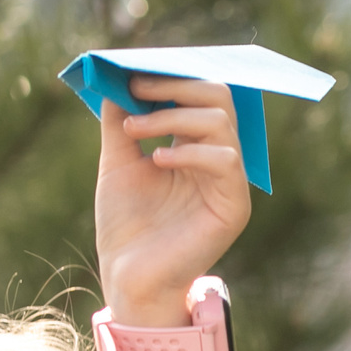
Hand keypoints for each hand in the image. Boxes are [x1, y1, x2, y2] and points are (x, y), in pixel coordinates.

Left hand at [93, 77, 249, 326]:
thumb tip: (116, 77)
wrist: (127, 278)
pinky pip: (225, 159)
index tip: (134, 71)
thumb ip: (120, 121)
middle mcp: (219, 158)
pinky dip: (188, 151)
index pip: (200, 93)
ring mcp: (230, 182)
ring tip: (134, 130)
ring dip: (173, 115)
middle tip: (137, 88)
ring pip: (221, 120)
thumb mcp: (118, 163)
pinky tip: (157, 160)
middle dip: (175, 86)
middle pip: (219, 96)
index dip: (172, 76)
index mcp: (197, 145)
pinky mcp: (235, 205)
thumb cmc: (126, 226)